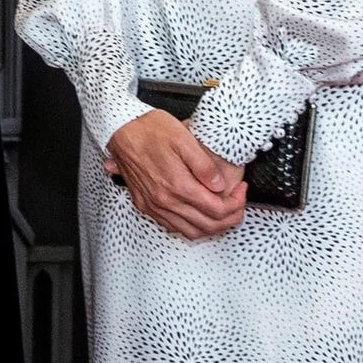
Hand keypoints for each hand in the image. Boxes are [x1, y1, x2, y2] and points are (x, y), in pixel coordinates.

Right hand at [102, 109, 246, 240]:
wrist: (121, 130)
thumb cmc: (149, 130)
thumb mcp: (184, 138)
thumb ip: (204, 165)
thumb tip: (220, 185)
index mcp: (177, 184)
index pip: (217, 209)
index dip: (236, 203)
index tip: (241, 190)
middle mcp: (164, 201)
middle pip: (207, 226)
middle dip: (230, 218)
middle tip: (239, 203)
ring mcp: (153, 206)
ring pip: (191, 232)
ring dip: (212, 227)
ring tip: (224, 212)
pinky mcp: (145, 205)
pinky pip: (173, 227)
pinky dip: (192, 227)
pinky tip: (199, 215)